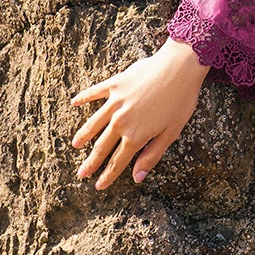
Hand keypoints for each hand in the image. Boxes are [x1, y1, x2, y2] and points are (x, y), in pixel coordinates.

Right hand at [70, 38, 209, 189]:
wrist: (179, 68)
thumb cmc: (180, 101)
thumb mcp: (171, 133)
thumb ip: (152, 155)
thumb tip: (137, 177)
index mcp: (136, 136)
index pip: (118, 161)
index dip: (108, 175)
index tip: (98, 186)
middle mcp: (121, 121)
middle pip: (102, 146)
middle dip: (91, 162)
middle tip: (81, 174)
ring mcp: (115, 102)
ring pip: (94, 123)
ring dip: (84, 135)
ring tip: (75, 145)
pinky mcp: (114, 85)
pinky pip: (94, 93)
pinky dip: (83, 98)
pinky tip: (74, 103)